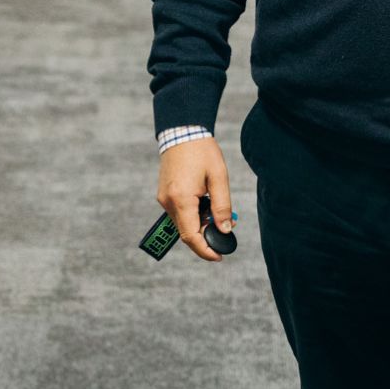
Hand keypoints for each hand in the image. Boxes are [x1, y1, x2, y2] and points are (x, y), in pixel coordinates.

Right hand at [158, 136, 235, 262]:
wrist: (181, 132)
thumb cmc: (202, 152)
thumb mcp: (218, 178)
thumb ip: (222, 207)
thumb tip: (225, 230)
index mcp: (181, 199)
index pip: (190, 236)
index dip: (205, 250)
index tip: (219, 257)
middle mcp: (168, 202)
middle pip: (186, 233)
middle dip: (205, 238)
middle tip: (225, 232)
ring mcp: (164, 198)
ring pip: (183, 223)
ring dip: (200, 225)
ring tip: (218, 214)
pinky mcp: (165, 194)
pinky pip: (179, 213)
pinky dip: (193, 216)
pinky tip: (206, 205)